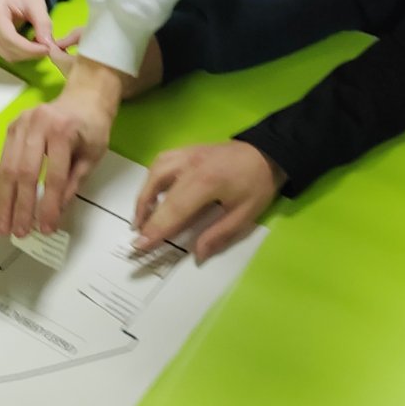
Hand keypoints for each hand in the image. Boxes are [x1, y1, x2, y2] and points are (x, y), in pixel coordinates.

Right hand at [0, 0, 78, 69]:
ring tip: (40, 45)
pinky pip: (6, 52)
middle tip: (48, 47)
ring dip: (26, 55)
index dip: (29, 48)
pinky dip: (21, 53)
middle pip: (7, 50)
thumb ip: (43, 23)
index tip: (47, 48)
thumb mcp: (36, 2)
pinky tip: (32, 45)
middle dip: (29, 53)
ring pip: (6, 55)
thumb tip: (47, 44)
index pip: (9, 38)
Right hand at [0, 58, 122, 236]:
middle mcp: (38, 124)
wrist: (84, 96)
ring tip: (5, 226)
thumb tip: (56, 213)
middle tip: (20, 232)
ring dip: (4, 201)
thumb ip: (74, 184)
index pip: (54, 176)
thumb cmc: (92, 127)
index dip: (49, 205)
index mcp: (63, 131)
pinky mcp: (11, 127)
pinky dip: (2, 187)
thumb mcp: (93, 156)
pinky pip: (3, 161)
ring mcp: (21, 124)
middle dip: (21, 207)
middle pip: (25, 173)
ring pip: (7, 168)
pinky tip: (3, 206)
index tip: (47, 228)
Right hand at [133, 141, 283, 261]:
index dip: (156, 229)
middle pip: (159, 190)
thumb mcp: (245, 215)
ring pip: (155, 171)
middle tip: (137, 238)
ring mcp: (187, 153)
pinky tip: (153, 193)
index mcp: (207, 182)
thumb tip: (196, 255)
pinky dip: (152, 178)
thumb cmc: (257, 185)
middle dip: (145, 217)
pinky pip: (162, 162)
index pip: (174, 208)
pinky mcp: (187, 149)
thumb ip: (219, 235)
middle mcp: (191, 164)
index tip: (140, 245)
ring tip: (142, 218)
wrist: (267, 153)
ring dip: (144, 195)